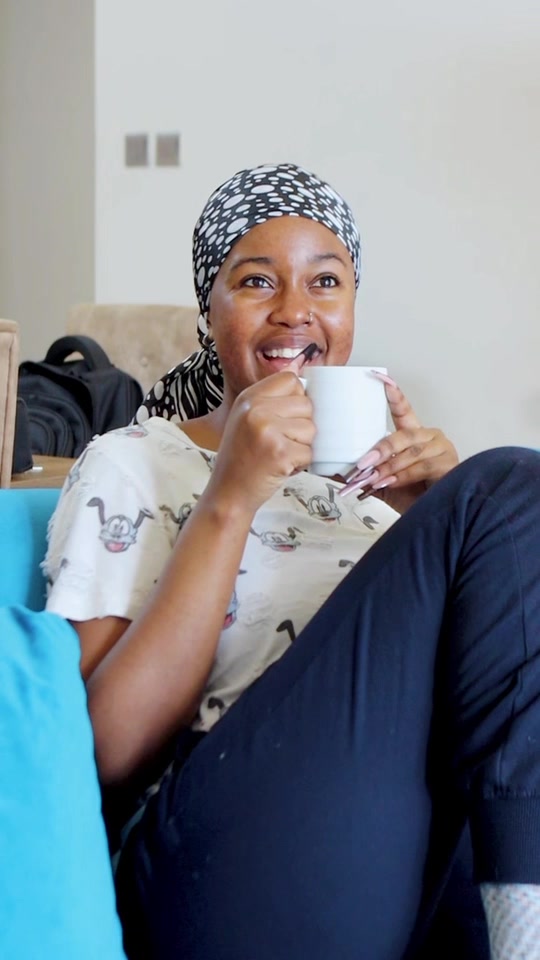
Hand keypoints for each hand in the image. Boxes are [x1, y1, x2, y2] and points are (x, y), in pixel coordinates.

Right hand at [206, 363, 314, 515]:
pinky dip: (301, 464)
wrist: (228, 492)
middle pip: (306, 404)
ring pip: (311, 429)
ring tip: (279, 455)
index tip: (286, 417)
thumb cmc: (242, 457)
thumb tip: (302, 372)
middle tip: (280, 442)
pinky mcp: (279, 453)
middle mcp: (256, 409)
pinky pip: (309, 452)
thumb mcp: (246, 418)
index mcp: (249, 397)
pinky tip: (281, 467)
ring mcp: (267, 430)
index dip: (297, 399)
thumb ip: (271, 398)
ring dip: (302, 446)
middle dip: (301, 427)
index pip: (291, 380)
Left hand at [339, 372, 458, 513]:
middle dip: (381, 449)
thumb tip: (334, 470)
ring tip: (374, 479)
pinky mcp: (450, 464)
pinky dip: (404, 476)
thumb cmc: (411, 496)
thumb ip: (364, 474)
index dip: (394, 395)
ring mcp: (443, 448)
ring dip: (390, 467)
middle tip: (363, 464)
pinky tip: (392, 483)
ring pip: (412, 452)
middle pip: (404, 435)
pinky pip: (422, 466)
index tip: (380, 378)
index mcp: (414, 436)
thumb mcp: (381, 483)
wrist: (431, 517)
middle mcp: (430, 437)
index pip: (404, 410)